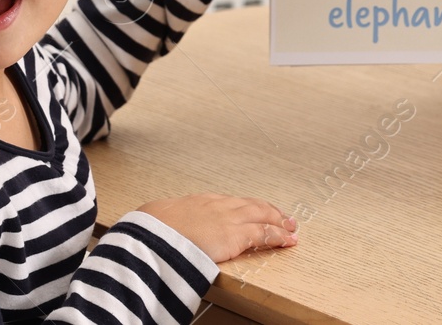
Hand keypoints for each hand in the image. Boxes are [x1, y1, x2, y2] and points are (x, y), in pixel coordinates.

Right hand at [138, 194, 297, 263]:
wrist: (152, 235)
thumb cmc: (150, 229)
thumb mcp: (157, 218)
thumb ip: (166, 221)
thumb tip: (155, 224)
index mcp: (199, 201)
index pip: (231, 203)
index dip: (246, 207)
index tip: (252, 211)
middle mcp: (218, 206)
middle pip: (251, 205)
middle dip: (269, 210)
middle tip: (282, 216)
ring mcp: (229, 219)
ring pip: (263, 216)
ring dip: (279, 222)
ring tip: (291, 227)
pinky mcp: (236, 235)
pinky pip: (265, 234)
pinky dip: (279, 236)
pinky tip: (288, 240)